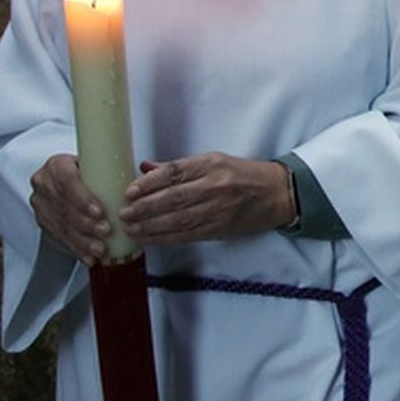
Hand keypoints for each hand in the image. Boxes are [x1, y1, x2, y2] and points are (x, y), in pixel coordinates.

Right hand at [31, 153, 109, 265]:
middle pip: (64, 206)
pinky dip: (77, 248)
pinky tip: (89, 257)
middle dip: (86, 223)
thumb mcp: (98, 163)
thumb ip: (114, 170)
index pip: (67, 180)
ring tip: (100, 249)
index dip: (82, 198)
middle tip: (105, 231)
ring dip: (82, 240)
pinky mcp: (43, 220)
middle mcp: (45, 184)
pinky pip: (59, 237)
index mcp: (57, 165)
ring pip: (62, 225)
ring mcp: (41, 204)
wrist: (67, 177)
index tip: (100, 211)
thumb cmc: (88, 170)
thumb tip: (144, 180)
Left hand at [119, 152, 295, 244]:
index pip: (174, 173)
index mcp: (211, 164)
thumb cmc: (242, 174)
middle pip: (173, 199)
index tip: (129, 191)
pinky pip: (187, 235)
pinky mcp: (219, 229)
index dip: (149, 183)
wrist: (276, 194)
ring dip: (150, 226)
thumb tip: (145, 169)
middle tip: (123, 213)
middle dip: (144, 208)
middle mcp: (214, 186)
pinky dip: (165, 238)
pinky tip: (149, 239)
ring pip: (178, 220)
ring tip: (130, 228)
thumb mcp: (214, 161)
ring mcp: (217, 210)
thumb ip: (179, 167)